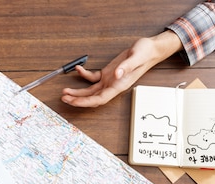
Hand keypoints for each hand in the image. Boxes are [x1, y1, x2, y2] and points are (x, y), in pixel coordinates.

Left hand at [61, 31, 182, 106]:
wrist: (150, 48)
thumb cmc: (146, 53)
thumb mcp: (137, 57)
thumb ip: (127, 67)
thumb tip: (117, 74)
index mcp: (119, 85)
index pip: (100, 99)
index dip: (86, 102)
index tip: (74, 102)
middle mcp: (113, 85)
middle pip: (92, 97)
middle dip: (77, 99)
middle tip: (64, 98)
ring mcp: (109, 80)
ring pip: (90, 90)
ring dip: (77, 92)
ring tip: (65, 92)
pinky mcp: (107, 73)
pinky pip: (93, 77)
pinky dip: (84, 75)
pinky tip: (78, 70)